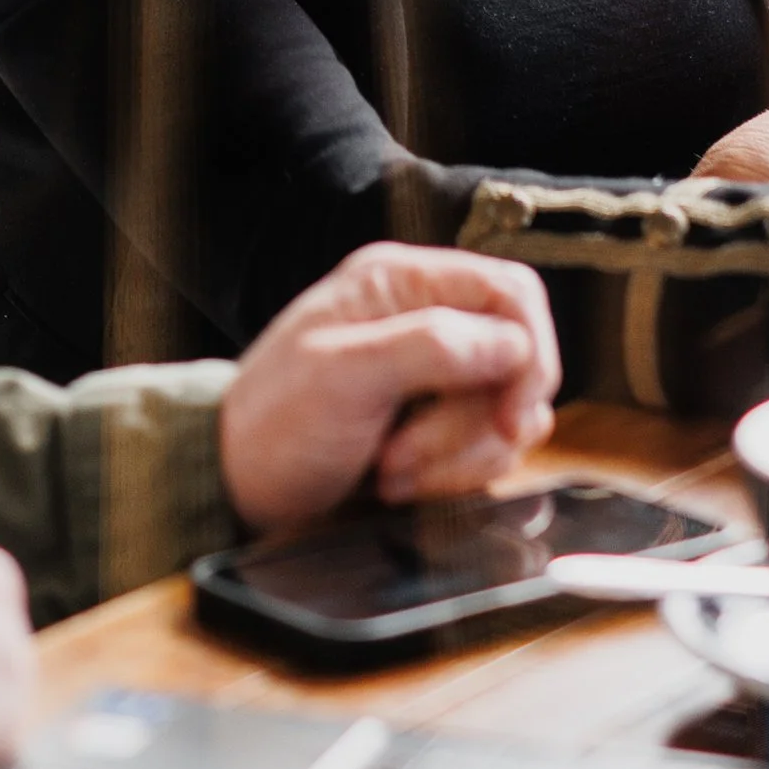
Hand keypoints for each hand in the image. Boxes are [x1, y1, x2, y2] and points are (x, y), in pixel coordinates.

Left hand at [219, 244, 560, 534]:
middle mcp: (427, 319)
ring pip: (509, 413)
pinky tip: (398, 483)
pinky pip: (488, 450)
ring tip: (390, 471)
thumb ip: (431, 347)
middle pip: (519, 361)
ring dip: (459, 457)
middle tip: (409, 455)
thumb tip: (515, 345)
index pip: (513, 292)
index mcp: (402, 283)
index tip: (511, 415)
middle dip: (476, 423)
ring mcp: (436, 377)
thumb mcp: (343, 376)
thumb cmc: (275, 423)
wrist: (238, 485)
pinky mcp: (440, 427)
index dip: (530, 353)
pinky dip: (453, 476)